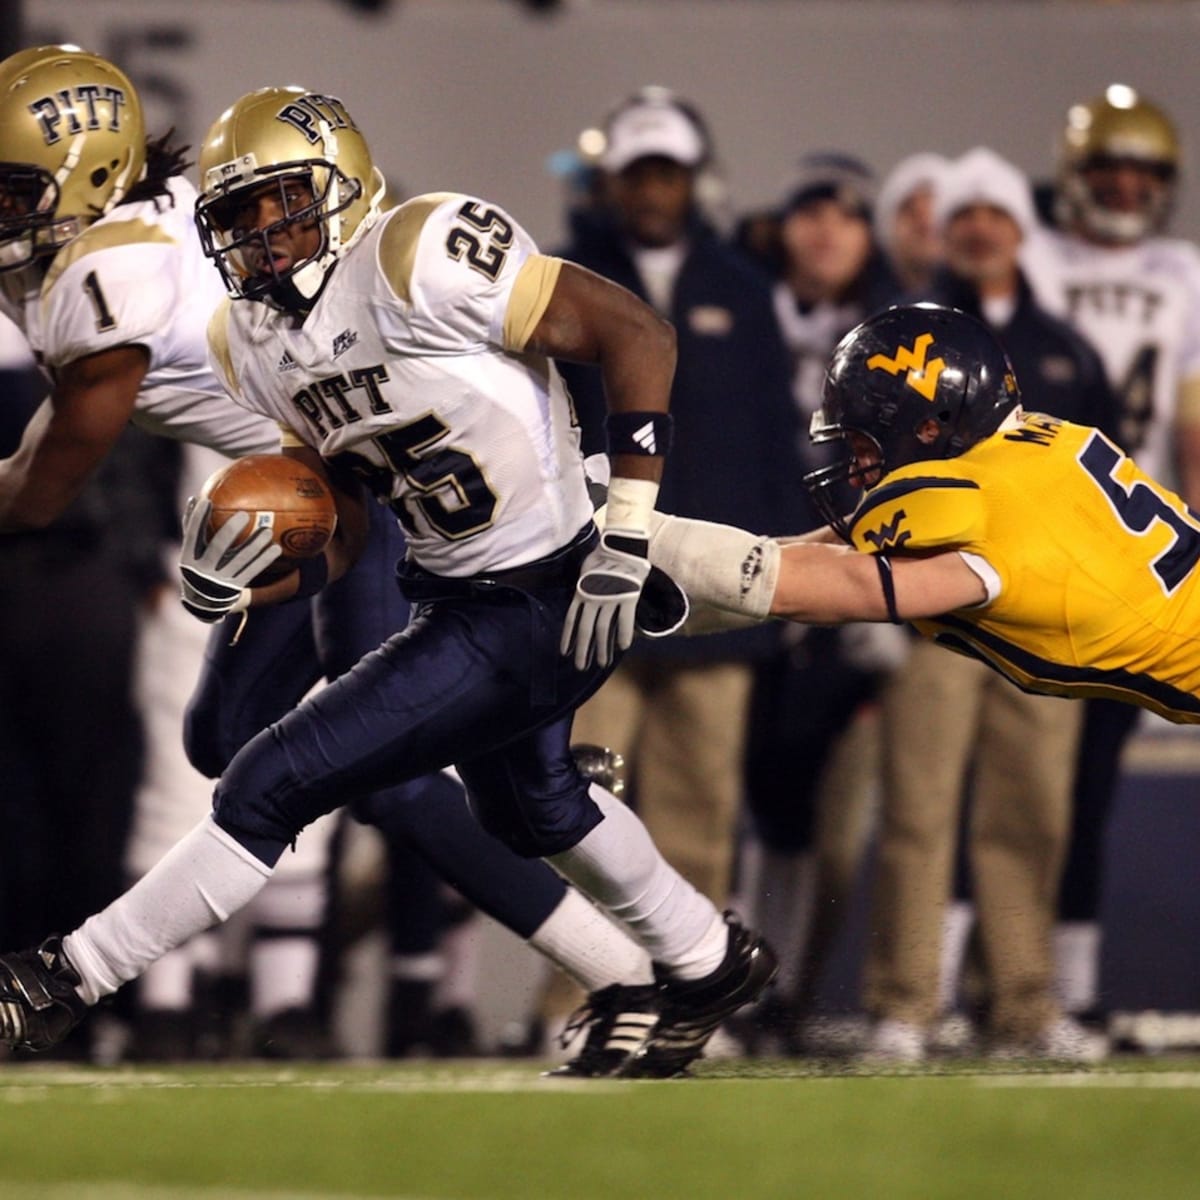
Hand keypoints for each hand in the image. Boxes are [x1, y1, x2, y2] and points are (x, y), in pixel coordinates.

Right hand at [178, 496, 281, 622]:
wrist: (203, 601)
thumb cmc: (198, 564)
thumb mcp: (190, 550)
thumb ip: (191, 526)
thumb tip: (194, 498)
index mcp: (189, 557)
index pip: (192, 535)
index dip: (197, 519)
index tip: (206, 501)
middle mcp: (204, 569)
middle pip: (218, 548)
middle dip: (230, 531)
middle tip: (244, 514)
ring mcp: (221, 579)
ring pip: (240, 560)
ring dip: (255, 545)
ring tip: (268, 531)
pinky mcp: (236, 586)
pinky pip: (253, 570)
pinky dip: (264, 559)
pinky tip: (276, 548)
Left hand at [561, 531, 650, 669]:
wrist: (621, 543)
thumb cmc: (602, 555)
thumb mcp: (584, 571)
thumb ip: (583, 586)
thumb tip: (580, 597)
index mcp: (581, 593)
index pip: (570, 621)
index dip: (567, 639)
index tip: (565, 654)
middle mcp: (593, 598)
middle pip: (585, 630)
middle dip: (582, 651)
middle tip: (580, 667)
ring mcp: (610, 598)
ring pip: (603, 629)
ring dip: (602, 649)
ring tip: (601, 664)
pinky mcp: (627, 597)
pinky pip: (624, 620)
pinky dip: (623, 634)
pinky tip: (623, 648)